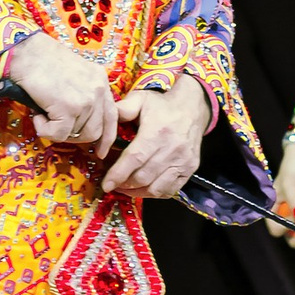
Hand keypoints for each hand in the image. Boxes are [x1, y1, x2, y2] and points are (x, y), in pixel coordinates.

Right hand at [8, 32, 118, 158]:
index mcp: (101, 81)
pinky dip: (45, 130)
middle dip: (76, 137)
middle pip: (96, 131)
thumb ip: (84, 94)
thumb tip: (80, 122)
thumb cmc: (42, 62)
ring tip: (43, 115)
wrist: (25, 52)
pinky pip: (59, 134)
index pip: (112, 116)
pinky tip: (38, 116)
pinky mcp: (69, 108)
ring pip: (77, 135)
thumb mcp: (75, 75)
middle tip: (57, 129)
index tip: (100, 150)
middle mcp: (99, 90)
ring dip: (57, 131)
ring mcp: (86, 100)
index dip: (106, 137)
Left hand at [101, 78, 208, 199]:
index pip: (135, 159)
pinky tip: (142, 189)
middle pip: (143, 177)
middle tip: (112, 183)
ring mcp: (183, 162)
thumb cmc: (161, 105)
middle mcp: (172, 149)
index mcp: (157, 132)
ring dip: (136, 192)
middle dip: (123, 184)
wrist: (192, 108)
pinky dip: (153, 194)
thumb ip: (120, 111)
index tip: (105, 184)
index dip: (118, 174)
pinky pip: (169, 190)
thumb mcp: (139, 100)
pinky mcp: (190, 169)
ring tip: (124, 188)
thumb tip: (102, 127)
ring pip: (156, 188)